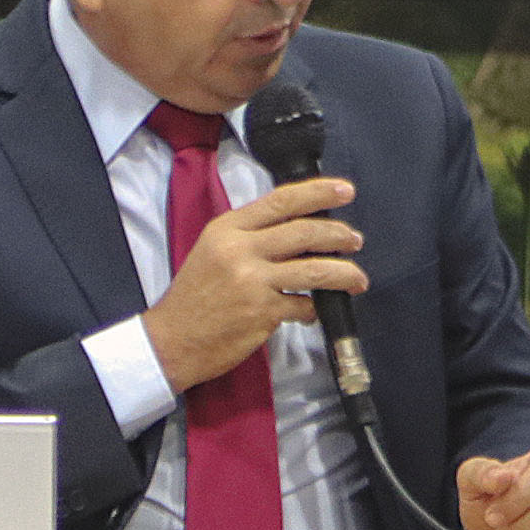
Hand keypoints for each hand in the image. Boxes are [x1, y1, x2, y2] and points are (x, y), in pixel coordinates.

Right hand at [140, 176, 361, 392]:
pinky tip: (314, 311)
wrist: (172, 339)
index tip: (345, 190)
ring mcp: (254, 281)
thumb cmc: (193, 296)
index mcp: (228, 229)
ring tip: (357, 278)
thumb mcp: (212, 250)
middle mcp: (241, 250)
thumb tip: (296, 229)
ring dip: (344, 273)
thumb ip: (249, 236)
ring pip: (315, 269)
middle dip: (339, 234)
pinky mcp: (264, 312)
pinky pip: (305, 305)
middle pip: (305, 232)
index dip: (318, 193)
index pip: (281, 201)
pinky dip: (315, 308)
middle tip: (355, 239)